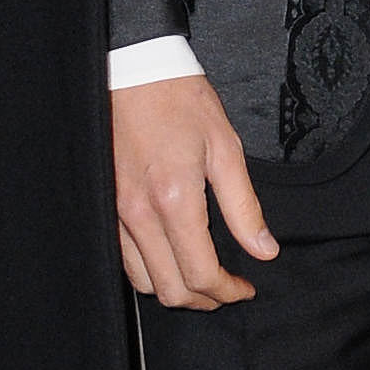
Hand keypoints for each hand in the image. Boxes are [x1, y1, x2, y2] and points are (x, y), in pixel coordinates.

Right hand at [112, 74, 278, 309]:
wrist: (133, 69)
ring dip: (176, 290)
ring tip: (202, 278)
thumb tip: (264, 250)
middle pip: (171, 289)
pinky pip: (124, 258)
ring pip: (144, 281)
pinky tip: (171, 259)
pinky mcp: (105, 207)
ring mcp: (116, 213)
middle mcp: (139, 214)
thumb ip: (244, 206)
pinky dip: (150, 271)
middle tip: (228, 289)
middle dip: (205, 300)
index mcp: (174, 199)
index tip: (245, 288)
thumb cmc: (180, 101)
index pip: (201, 274)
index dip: (228, 292)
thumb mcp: (225, 147)